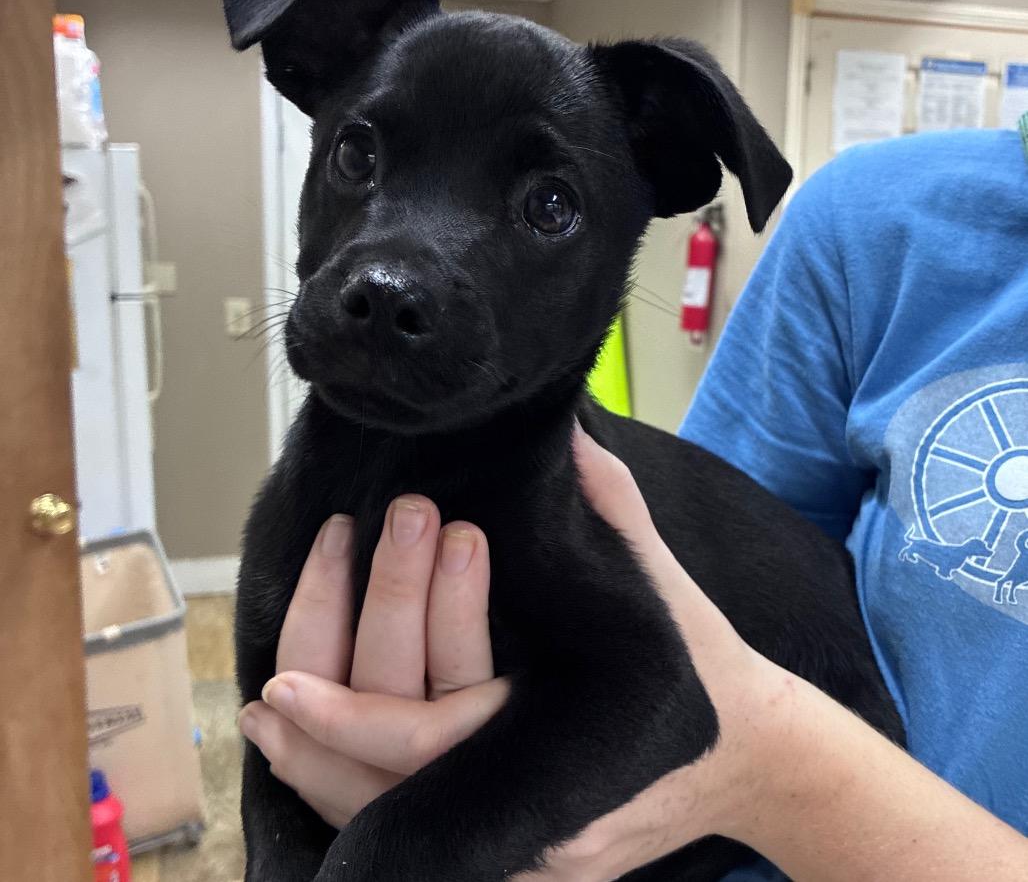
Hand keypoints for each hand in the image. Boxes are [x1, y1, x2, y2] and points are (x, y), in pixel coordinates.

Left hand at [239, 429, 784, 876]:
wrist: (753, 755)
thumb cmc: (705, 667)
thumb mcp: (661, 585)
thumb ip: (610, 508)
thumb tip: (568, 431)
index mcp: (569, 748)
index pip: (432, 744)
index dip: (350, 716)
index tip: (284, 686)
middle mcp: (544, 827)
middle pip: (399, 804)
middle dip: (322, 750)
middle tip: (265, 697)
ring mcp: (533, 860)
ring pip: (403, 836)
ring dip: (327, 782)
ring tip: (273, 726)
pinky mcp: (526, 863)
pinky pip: (424, 843)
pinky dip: (366, 805)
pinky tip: (326, 766)